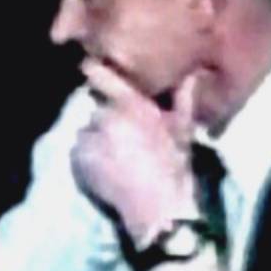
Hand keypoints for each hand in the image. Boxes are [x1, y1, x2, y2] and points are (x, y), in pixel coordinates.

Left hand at [70, 61, 201, 245]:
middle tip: (124, 143)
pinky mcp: (79, 159)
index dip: (94, 71)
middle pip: (98, 112)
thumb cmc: (175, 167)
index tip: (85, 64)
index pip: (104, 78)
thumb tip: (192, 75)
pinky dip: (87, 160)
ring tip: (115, 161)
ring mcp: (90, 138)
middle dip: (108, 123)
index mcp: (133, 105)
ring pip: (87, 133)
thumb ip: (183, 99)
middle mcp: (108, 116)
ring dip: (96, 142)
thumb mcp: (183, 131)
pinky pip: (78, 152)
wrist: (157, 207)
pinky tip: (105, 171)